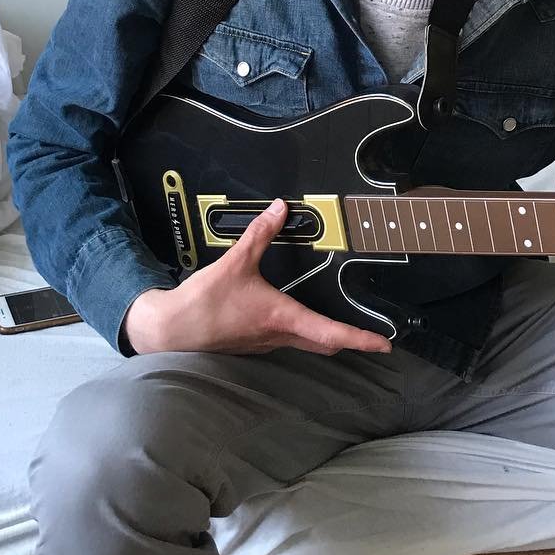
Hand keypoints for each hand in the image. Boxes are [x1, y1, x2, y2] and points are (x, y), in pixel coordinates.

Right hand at [123, 198, 392, 356]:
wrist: (170, 331)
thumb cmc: (202, 305)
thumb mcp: (235, 262)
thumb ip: (260, 233)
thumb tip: (279, 210)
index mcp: (281, 317)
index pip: (331, 332)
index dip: (360, 338)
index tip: (384, 342)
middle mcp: (277, 335)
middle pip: (324, 344)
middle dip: (349, 340)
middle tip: (370, 338)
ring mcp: (264, 343)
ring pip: (305, 344)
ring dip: (325, 337)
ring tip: (342, 329)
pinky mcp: (252, 342)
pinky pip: (285, 340)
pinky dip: (301, 333)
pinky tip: (296, 321)